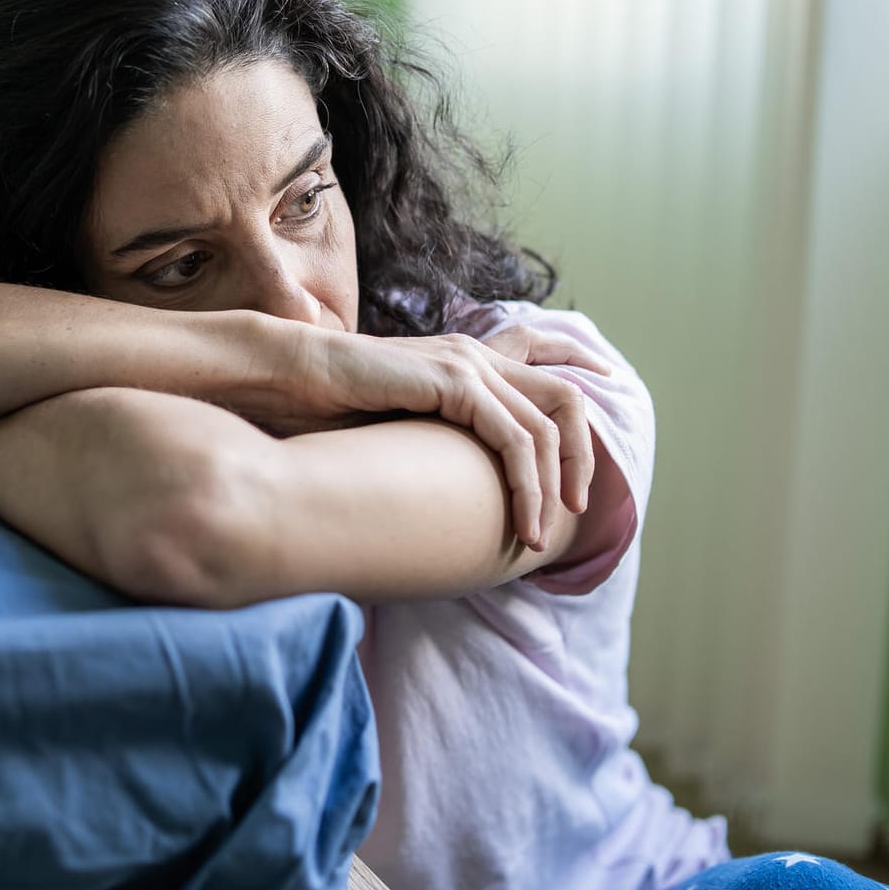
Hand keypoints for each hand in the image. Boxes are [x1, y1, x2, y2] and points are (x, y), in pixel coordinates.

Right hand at [261, 321, 608, 549]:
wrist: (284, 378)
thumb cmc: (323, 410)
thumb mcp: (394, 428)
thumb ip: (432, 443)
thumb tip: (445, 491)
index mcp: (462, 359)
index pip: (544, 358)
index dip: (583, 377)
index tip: (603, 422)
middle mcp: (474, 356)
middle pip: (565, 399)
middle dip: (583, 456)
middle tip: (577, 507)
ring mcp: (467, 365)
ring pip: (549, 425)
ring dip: (553, 485)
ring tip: (540, 533)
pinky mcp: (454, 383)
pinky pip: (517, 439)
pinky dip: (527, 485)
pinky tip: (521, 520)